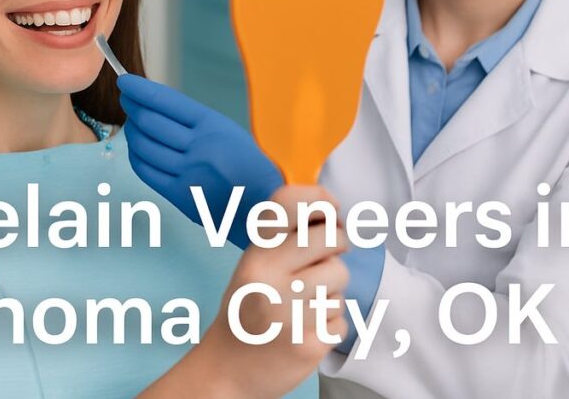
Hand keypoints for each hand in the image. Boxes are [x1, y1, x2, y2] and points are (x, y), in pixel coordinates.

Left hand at [117, 74, 283, 248]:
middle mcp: (200, 147)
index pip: (167, 101)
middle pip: (151, 122)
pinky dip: (136, 157)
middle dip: (132, 107)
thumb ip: (194, 122)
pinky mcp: (181, 196)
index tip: (125, 82)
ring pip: (145, 146)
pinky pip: (147, 172)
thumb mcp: (228, 131)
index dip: (141, 90)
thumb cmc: (247, 165)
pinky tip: (135, 149)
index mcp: (214, 125)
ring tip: (131, 124)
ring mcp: (189, 172)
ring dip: (132, 132)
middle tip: (126, 100)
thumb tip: (154, 108)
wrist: (264, 204)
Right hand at [202, 185, 349, 397]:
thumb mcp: (254, 267)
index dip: (319, 197)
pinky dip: (330, 325)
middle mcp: (268, 277)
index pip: (288, 203)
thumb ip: (286, 241)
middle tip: (326, 259)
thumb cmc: (248, 311)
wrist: (226, 370)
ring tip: (305, 305)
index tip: (331, 208)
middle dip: (339, 245)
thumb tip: (333, 215)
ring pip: (341, 279)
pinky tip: (305, 331)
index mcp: (255, 254)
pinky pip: (342, 318)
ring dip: (332, 291)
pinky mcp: (306, 344)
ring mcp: (287, 312)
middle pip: (332, 237)